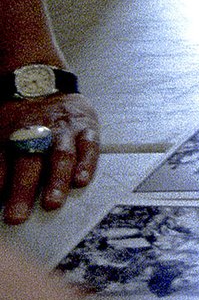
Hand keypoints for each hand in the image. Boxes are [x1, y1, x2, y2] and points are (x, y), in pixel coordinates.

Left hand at [3, 91, 99, 223]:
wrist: (40, 83)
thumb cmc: (17, 118)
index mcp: (10, 135)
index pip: (1, 163)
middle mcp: (37, 133)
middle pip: (28, 163)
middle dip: (22, 191)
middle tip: (16, 216)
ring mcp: (63, 130)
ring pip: (60, 156)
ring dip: (56, 180)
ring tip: (51, 203)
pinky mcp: (86, 126)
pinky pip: (89, 145)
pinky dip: (86, 163)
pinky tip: (81, 181)